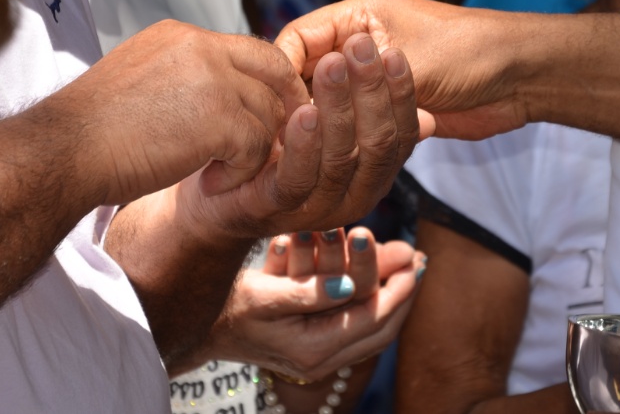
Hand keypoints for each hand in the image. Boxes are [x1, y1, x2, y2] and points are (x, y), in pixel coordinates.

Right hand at [56, 20, 307, 206]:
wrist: (64, 151)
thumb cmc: (94, 129)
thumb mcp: (141, 79)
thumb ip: (184, 75)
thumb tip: (220, 89)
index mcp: (182, 36)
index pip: (251, 50)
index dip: (270, 82)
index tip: (271, 111)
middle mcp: (201, 48)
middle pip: (273, 73)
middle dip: (282, 109)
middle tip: (275, 143)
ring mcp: (213, 81)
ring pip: (268, 114)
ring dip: (254, 150)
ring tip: (221, 171)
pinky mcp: (220, 119)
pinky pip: (257, 147)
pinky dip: (242, 172)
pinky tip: (211, 182)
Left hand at [182, 32, 420, 238]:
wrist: (221, 197)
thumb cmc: (280, 155)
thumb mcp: (328, 131)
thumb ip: (365, 117)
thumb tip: (416, 100)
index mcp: (373, 177)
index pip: (401, 136)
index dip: (400, 95)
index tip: (393, 52)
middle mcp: (355, 197)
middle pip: (377, 144)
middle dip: (371, 90)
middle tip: (361, 45)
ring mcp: (318, 208)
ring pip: (340, 158)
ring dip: (338, 106)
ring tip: (333, 64)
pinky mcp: (277, 209)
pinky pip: (297, 178)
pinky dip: (303, 144)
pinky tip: (303, 110)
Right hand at [204, 227, 424, 381]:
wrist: (200, 326)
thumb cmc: (229, 306)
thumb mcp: (264, 294)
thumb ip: (308, 293)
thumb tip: (350, 286)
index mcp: (313, 349)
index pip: (373, 320)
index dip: (398, 289)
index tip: (414, 259)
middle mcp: (321, 359)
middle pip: (380, 328)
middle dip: (402, 291)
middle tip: (418, 259)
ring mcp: (319, 357)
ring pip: (371, 329)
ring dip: (390, 297)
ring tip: (406, 266)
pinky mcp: (314, 347)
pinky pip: (356, 327)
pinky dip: (372, 303)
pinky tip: (379, 281)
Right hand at [276, 0, 530, 140]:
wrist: (523, 78)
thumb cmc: (472, 52)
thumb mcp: (408, 61)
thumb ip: (357, 81)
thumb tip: (308, 105)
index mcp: (357, 17)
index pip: (296, 40)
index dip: (279, 73)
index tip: (274, 109)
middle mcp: (360, 46)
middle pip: (307, 74)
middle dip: (297, 104)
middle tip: (287, 139)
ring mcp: (374, 80)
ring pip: (330, 103)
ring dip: (324, 125)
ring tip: (309, 152)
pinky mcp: (388, 108)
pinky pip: (355, 123)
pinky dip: (348, 138)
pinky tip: (339, 156)